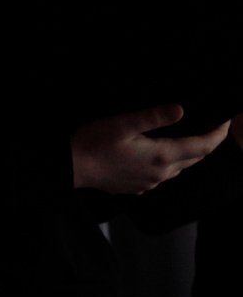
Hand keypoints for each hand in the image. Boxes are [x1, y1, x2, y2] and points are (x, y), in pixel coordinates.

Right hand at [71, 107, 233, 193]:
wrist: (70, 167)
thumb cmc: (92, 143)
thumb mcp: (123, 123)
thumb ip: (153, 116)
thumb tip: (181, 109)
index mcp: (161, 156)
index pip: (202, 147)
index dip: (218, 135)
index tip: (226, 122)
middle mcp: (160, 173)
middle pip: (194, 159)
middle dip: (206, 144)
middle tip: (212, 128)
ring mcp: (149, 182)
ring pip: (179, 168)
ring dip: (188, 155)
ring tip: (189, 139)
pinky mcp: (137, 187)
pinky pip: (162, 176)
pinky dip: (169, 165)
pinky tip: (160, 156)